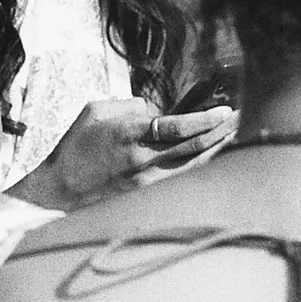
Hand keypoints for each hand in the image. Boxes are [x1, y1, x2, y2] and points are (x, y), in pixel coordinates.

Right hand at [5, 98, 236, 210]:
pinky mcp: (145, 196)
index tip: (224, 111)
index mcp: (128, 134)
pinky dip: (201, 171)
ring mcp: (145, 181)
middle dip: (220, 133)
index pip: (176, 126)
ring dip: (216, 152)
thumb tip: (153, 110)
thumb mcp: (94, 111)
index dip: (204, 119)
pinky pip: (181, 181)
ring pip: (192, 167)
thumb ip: (127, 105)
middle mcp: (141, 159)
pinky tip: (215, 163)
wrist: (60, 188)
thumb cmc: (75, 145)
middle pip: (192, 147)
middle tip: (240, 121)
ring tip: (236, 139)